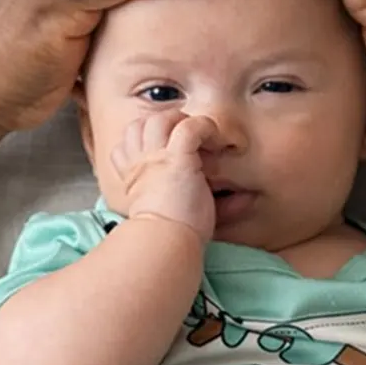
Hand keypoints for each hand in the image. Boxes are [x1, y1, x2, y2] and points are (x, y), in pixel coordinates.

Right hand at [111, 112, 218, 241]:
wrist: (165, 245)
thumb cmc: (170, 237)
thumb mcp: (173, 213)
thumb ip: (194, 198)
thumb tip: (240, 199)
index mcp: (132, 177)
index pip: (125, 146)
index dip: (143, 143)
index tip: (164, 151)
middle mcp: (139, 163)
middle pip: (138, 126)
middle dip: (160, 125)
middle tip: (183, 139)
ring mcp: (155, 157)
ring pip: (159, 119)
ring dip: (180, 121)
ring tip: (198, 136)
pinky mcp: (175, 158)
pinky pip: (188, 127)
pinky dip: (205, 127)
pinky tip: (215, 139)